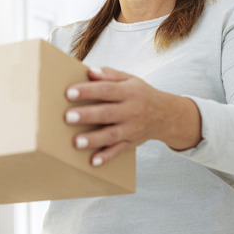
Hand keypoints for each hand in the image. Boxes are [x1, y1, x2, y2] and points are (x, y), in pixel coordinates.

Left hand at [64, 66, 200, 166]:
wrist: (165, 115)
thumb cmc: (140, 94)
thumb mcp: (129, 79)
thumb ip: (109, 74)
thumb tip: (90, 71)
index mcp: (129, 92)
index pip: (106, 90)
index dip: (88, 91)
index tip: (69, 93)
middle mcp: (131, 111)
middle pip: (107, 113)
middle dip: (87, 115)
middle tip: (68, 117)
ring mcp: (131, 129)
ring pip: (111, 135)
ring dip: (93, 139)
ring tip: (76, 142)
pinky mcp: (131, 143)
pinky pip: (118, 151)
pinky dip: (106, 157)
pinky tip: (93, 161)